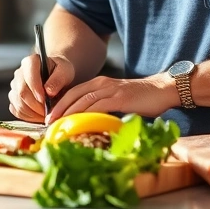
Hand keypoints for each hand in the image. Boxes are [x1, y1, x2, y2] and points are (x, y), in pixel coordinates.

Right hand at [8, 53, 74, 122]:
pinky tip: (39, 115)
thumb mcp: (65, 71)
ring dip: (33, 113)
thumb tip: (49, 91)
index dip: (36, 90)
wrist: (55, 77)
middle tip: (49, 112)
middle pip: (22, 93)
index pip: (28, 76)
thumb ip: (58, 79)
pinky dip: (29, 117)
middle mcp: (19, 74)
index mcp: (30, 62)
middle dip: (36, 105)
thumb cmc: (60, 72)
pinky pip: (17, 111)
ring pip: (18, 104)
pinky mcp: (14, 99)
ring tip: (47, 114)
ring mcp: (15, 87)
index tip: (46, 100)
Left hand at [46, 74, 179, 122]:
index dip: (59, 104)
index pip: (73, 92)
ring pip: (83, 100)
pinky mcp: (119, 98)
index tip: (50, 117)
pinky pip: (98, 106)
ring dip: (68, 113)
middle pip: (73, 95)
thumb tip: (87, 121)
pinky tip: (79, 124)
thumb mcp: (116, 99)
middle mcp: (102, 84)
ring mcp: (110, 90)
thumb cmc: (140, 98)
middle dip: (58, 109)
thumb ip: (102, 105)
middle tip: (48, 123)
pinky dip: (86, 115)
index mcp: (99, 83)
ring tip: (58, 125)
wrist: (161, 90)